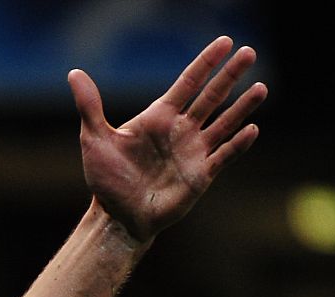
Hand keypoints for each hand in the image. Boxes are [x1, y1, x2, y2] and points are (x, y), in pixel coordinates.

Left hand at [69, 36, 265, 243]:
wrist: (117, 217)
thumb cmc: (106, 180)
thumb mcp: (95, 139)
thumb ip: (90, 106)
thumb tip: (74, 73)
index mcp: (159, 117)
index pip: (188, 82)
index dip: (206, 62)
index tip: (225, 41)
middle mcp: (180, 130)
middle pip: (211, 97)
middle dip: (230, 75)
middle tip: (249, 52)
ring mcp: (193, 152)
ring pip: (224, 123)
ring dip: (242, 106)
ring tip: (261, 87)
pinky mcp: (201, 176)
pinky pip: (224, 156)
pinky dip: (238, 144)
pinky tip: (252, 129)